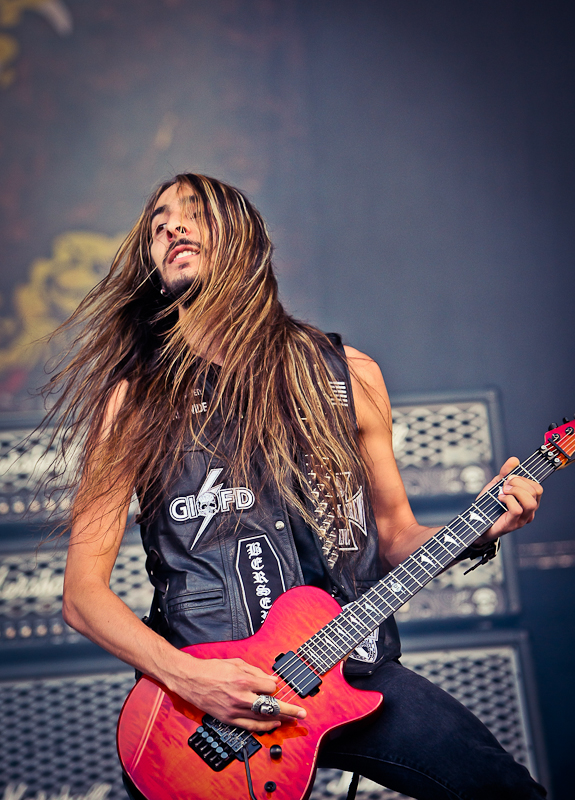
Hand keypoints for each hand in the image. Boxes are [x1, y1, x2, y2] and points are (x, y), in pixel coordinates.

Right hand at [168, 655, 306, 731]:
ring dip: (280, 719)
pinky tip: (273, 725)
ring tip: (292, 719)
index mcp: (243, 680)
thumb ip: (256, 672)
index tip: (275, 686)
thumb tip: (272, 681)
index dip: (274, 687)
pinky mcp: (228, 719)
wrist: (191, 680)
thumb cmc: (212, 669)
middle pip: (271, 706)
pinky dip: (264, 727)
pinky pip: (250, 727)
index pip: (269, 687)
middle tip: (302, 713)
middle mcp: (240, 697)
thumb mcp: (237, 663)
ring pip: (263, 718)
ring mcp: (234, 710)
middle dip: (289, 710)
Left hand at [474, 457, 542, 544]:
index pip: (537, 487)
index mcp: (528, 502)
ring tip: (503, 491)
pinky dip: (508, 500)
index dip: (524, 478)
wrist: (476, 521)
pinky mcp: (512, 524)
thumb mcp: (496, 485)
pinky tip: (500, 498)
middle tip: (504, 484)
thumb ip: (505, 472)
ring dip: (515, 491)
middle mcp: (529, 511)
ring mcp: (522, 519)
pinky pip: (517, 510)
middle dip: (518, 482)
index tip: (509, 478)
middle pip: (535, 492)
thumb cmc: (488, 505)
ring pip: (530, 502)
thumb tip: (514, 460)